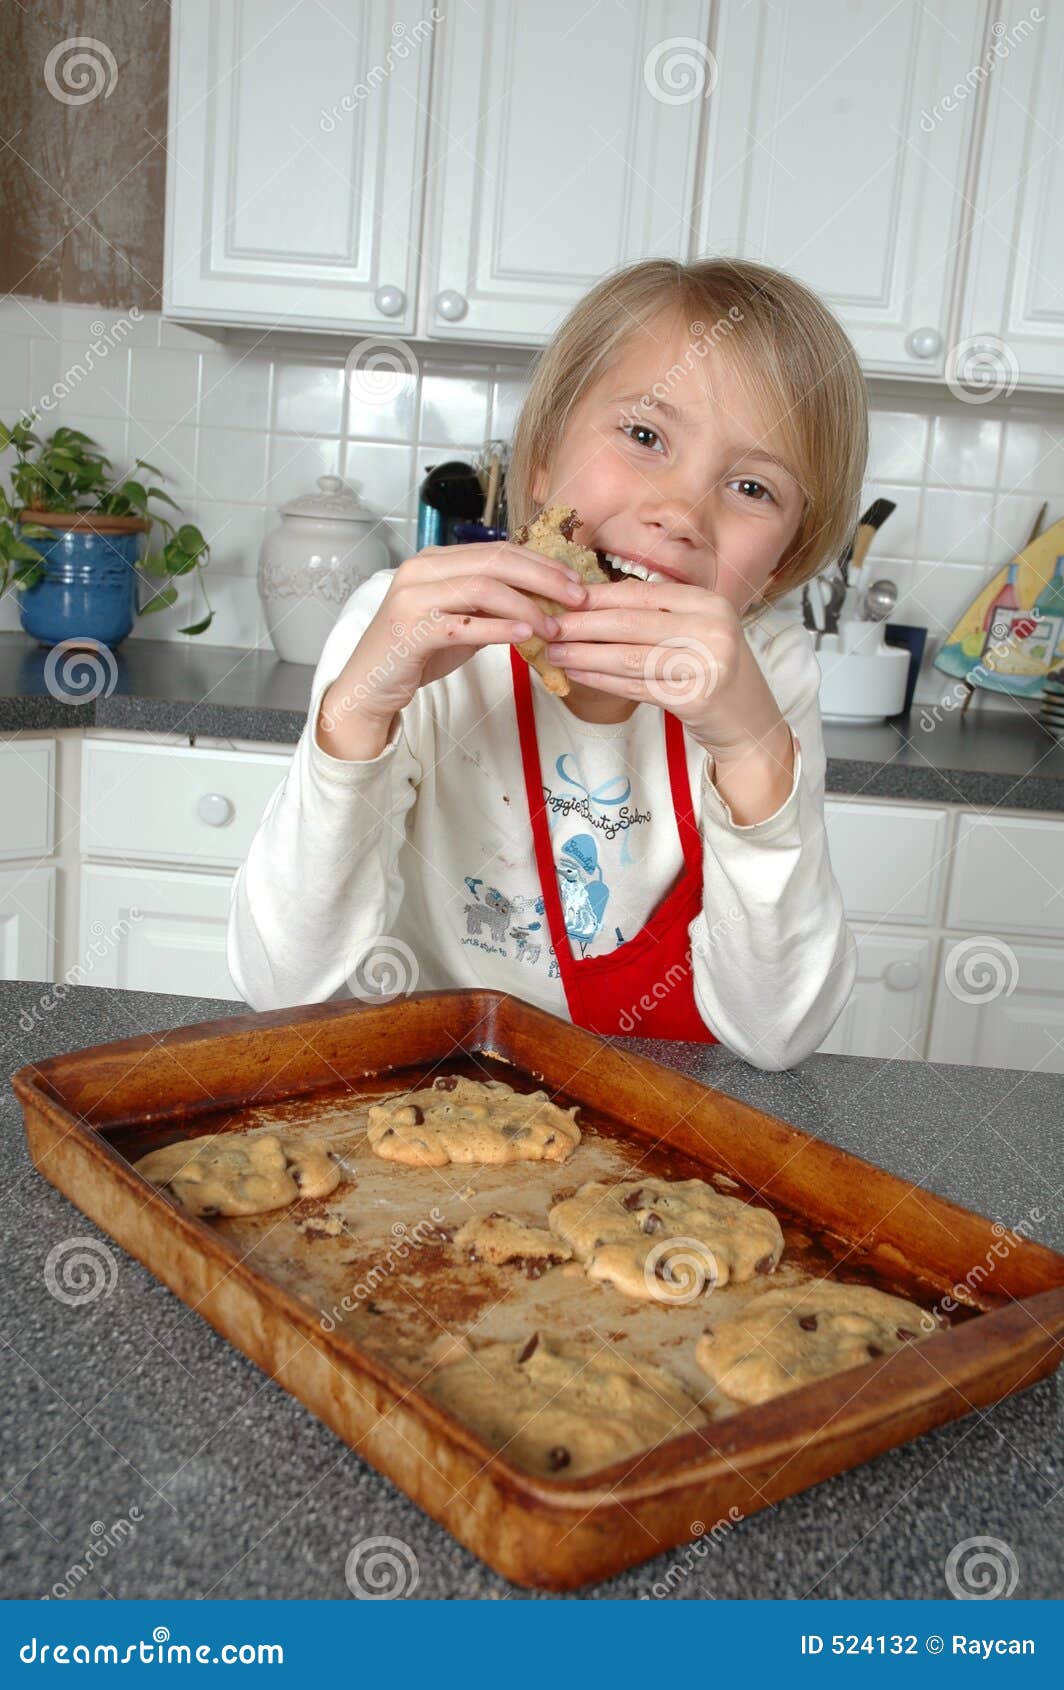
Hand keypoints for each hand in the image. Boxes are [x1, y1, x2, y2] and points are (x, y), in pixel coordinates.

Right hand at [316, 543, 589, 759]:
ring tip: (554, 626)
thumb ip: (493, 606)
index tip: (575, 581)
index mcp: (436, 560)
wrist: (370, 685)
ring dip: (526, 606)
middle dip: (544, 578)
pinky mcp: (410, 629)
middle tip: (578, 598)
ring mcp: (413, 597)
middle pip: (495, 561)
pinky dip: (499, 628)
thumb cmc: (417, 653)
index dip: (542, 563)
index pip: (498, 550)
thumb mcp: (462, 622)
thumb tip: (544, 601)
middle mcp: (422, 569)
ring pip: (482, 588)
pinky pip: (464, 623)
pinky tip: (526, 635)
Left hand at [545, 578, 795, 819]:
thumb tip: (591, 604)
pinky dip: (601, 680)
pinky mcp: (694, 699)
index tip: (564, 599)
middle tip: (548, 627)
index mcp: (709, 602)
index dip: (599, 597)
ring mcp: (706, 665)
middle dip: (583, 625)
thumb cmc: (716, 673)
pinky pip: (635, 687)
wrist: (751, 723)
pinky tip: (578, 675)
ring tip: (554, 653)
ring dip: (584, 655)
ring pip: (628, 657)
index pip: (642, 594)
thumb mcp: (698, 632)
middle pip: (630, 624)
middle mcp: (711, 629)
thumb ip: (658, 616)